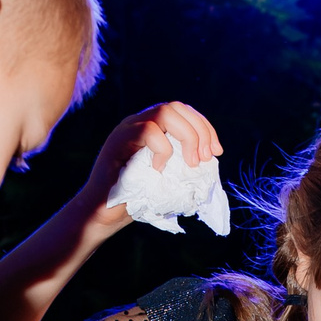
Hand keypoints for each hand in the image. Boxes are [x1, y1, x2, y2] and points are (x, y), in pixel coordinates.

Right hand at [80, 102, 224, 221]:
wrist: (103, 214)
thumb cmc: (134, 200)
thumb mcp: (167, 179)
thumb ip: (182, 165)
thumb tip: (211, 162)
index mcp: (152, 128)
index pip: (183, 112)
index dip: (205, 128)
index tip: (217, 152)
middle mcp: (138, 122)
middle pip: (176, 107)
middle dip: (200, 131)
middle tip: (205, 158)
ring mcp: (127, 129)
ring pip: (164, 112)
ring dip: (187, 137)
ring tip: (190, 162)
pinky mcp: (118, 140)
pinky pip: (148, 131)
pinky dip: (162, 150)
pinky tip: (160, 169)